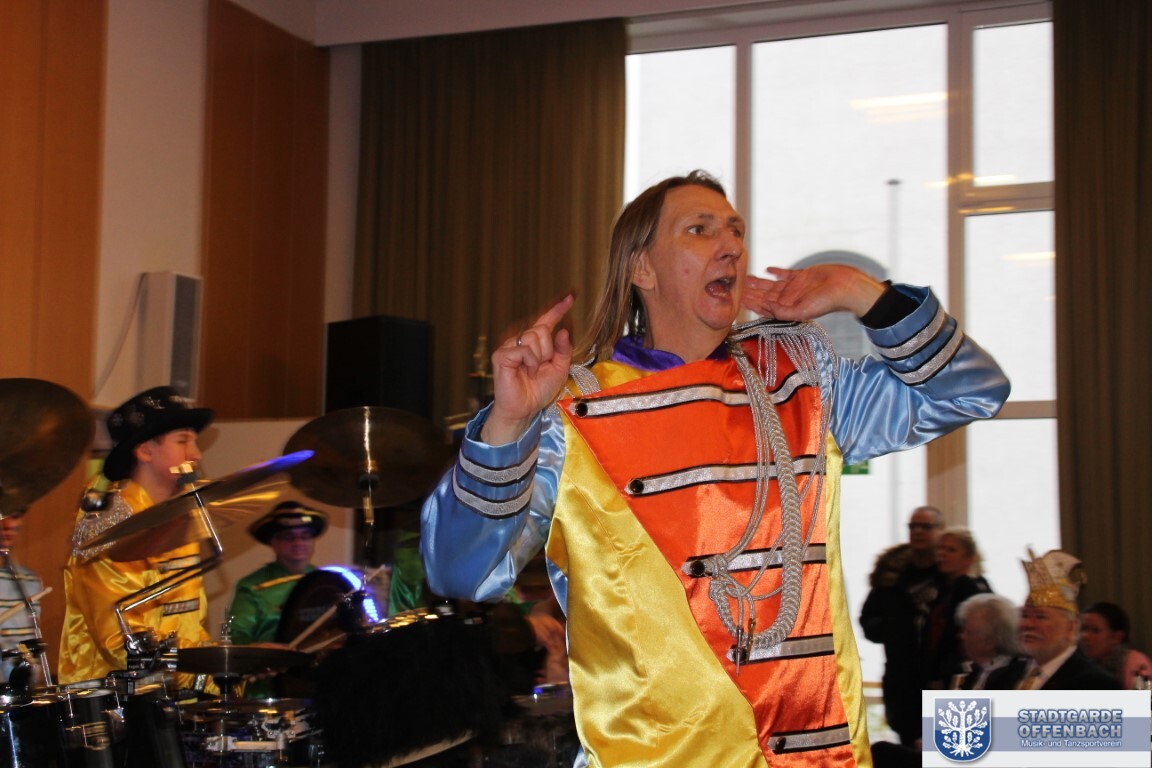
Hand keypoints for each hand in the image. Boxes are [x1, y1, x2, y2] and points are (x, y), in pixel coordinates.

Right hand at [481, 294, 574, 444]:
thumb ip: (563, 350)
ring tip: (532, 372)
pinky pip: (524, 349)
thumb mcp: (559, 369)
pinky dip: (530, 362)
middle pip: (542, 329)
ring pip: (533, 337)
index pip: (547, 322)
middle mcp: (521, 341)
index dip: (558, 310)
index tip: (570, 298)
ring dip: (539, 358)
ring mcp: (510, 346)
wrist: (525, 409)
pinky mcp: (502, 355)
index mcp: (536, 343)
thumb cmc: (538, 390)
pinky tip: (526, 372)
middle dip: (548, 350)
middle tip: (540, 367)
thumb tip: (563, 330)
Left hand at [742, 265, 884, 319]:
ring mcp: (795, 287)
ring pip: (771, 284)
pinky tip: (767, 269)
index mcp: (788, 309)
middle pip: (765, 295)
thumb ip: (784, 312)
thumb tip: (767, 308)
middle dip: (750, 292)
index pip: (764, 307)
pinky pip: (786, 274)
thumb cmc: (828, 301)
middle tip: (734, 287)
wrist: (846, 286)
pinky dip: (776, 271)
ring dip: (758, 282)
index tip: (737, 299)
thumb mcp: (803, 310)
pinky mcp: (802, 275)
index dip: (751, 303)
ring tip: (745, 278)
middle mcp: (789, 299)